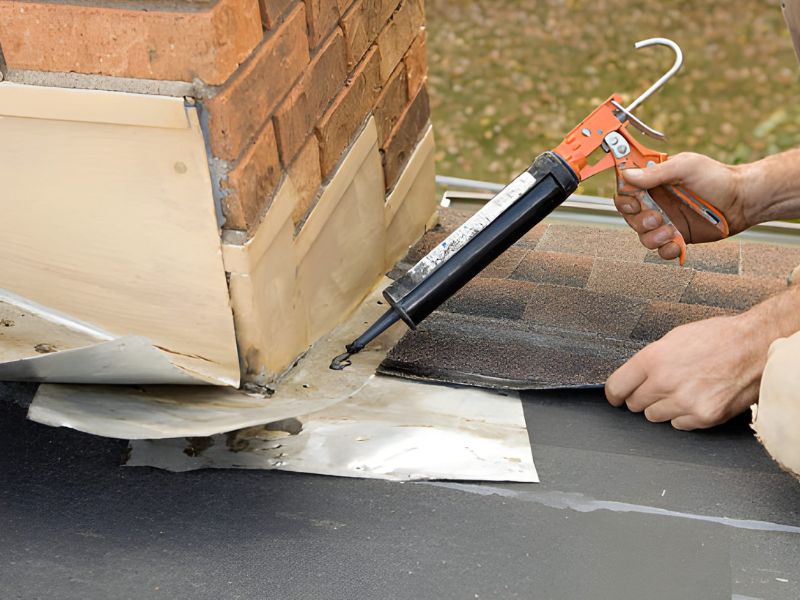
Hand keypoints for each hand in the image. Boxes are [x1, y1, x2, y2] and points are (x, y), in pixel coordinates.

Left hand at [605, 287, 799, 429]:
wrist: (755, 346)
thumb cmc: (718, 338)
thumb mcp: (673, 339)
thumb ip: (650, 360)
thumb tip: (633, 376)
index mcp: (653, 359)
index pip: (617, 387)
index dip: (615, 393)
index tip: (617, 396)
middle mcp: (665, 382)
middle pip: (635, 404)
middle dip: (642, 397)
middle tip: (657, 388)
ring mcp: (685, 402)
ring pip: (655, 417)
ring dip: (663, 407)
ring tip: (681, 390)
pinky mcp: (705, 416)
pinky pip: (679, 425)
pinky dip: (684, 416)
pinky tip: (696, 399)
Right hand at [614, 153, 748, 260]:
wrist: (743, 201)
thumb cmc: (717, 178)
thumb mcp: (686, 167)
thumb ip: (655, 173)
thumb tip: (627, 175)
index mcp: (653, 182)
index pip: (625, 191)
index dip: (625, 199)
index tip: (636, 202)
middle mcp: (656, 202)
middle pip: (629, 217)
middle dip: (639, 221)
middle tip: (657, 218)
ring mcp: (665, 222)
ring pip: (642, 236)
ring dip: (652, 237)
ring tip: (670, 232)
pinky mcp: (677, 238)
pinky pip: (661, 251)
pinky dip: (666, 251)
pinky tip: (677, 244)